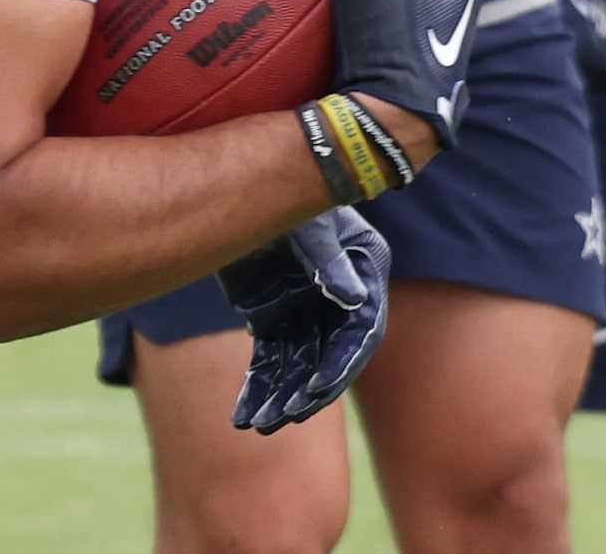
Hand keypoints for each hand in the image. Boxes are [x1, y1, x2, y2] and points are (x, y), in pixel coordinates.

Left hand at [215, 208, 391, 432]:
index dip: (342, 364)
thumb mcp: (308, 222)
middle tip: (282, 418)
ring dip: (278, 396)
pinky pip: (269, 360)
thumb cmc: (289, 194)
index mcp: (363, 275)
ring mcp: (306, 310)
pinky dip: (257, 386)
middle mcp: (338, 300)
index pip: (361, 332)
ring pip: (296, 365)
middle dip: (306, 391)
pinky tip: (243, 414)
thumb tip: (354, 299)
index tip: (317, 391)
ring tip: (257, 424)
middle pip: (328, 357)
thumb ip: (328, 258)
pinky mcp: (274, 316)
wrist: (243, 181)